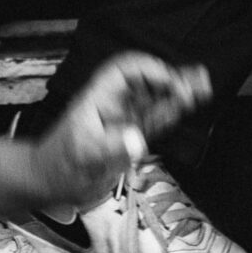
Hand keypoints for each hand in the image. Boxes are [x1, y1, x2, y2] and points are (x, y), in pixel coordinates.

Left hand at [32, 54, 210, 208]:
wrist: (49, 183)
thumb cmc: (59, 166)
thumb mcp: (83, 157)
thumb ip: (111, 148)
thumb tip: (138, 141)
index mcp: (98, 98)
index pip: (124, 70)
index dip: (148, 69)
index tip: (169, 81)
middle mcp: (114, 104)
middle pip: (145, 81)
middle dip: (171, 77)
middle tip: (198, 79)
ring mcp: (124, 120)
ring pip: (154, 99)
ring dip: (177, 91)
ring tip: (202, 85)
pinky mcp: (131, 136)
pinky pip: (155, 120)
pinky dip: (172, 111)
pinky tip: (188, 103)